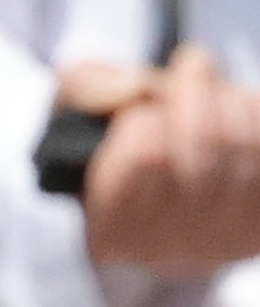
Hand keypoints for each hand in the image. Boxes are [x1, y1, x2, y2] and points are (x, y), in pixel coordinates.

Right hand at [74, 48, 259, 272]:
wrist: (153, 196)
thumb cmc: (104, 145)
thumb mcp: (69, 109)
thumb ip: (87, 90)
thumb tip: (137, 86)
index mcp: (108, 226)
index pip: (145, 157)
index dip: (147, 109)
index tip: (145, 87)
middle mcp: (168, 248)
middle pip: (203, 148)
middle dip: (198, 91)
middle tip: (192, 63)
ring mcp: (221, 244)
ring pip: (244, 152)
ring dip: (233, 102)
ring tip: (215, 88)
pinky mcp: (256, 233)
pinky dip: (257, 118)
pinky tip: (241, 108)